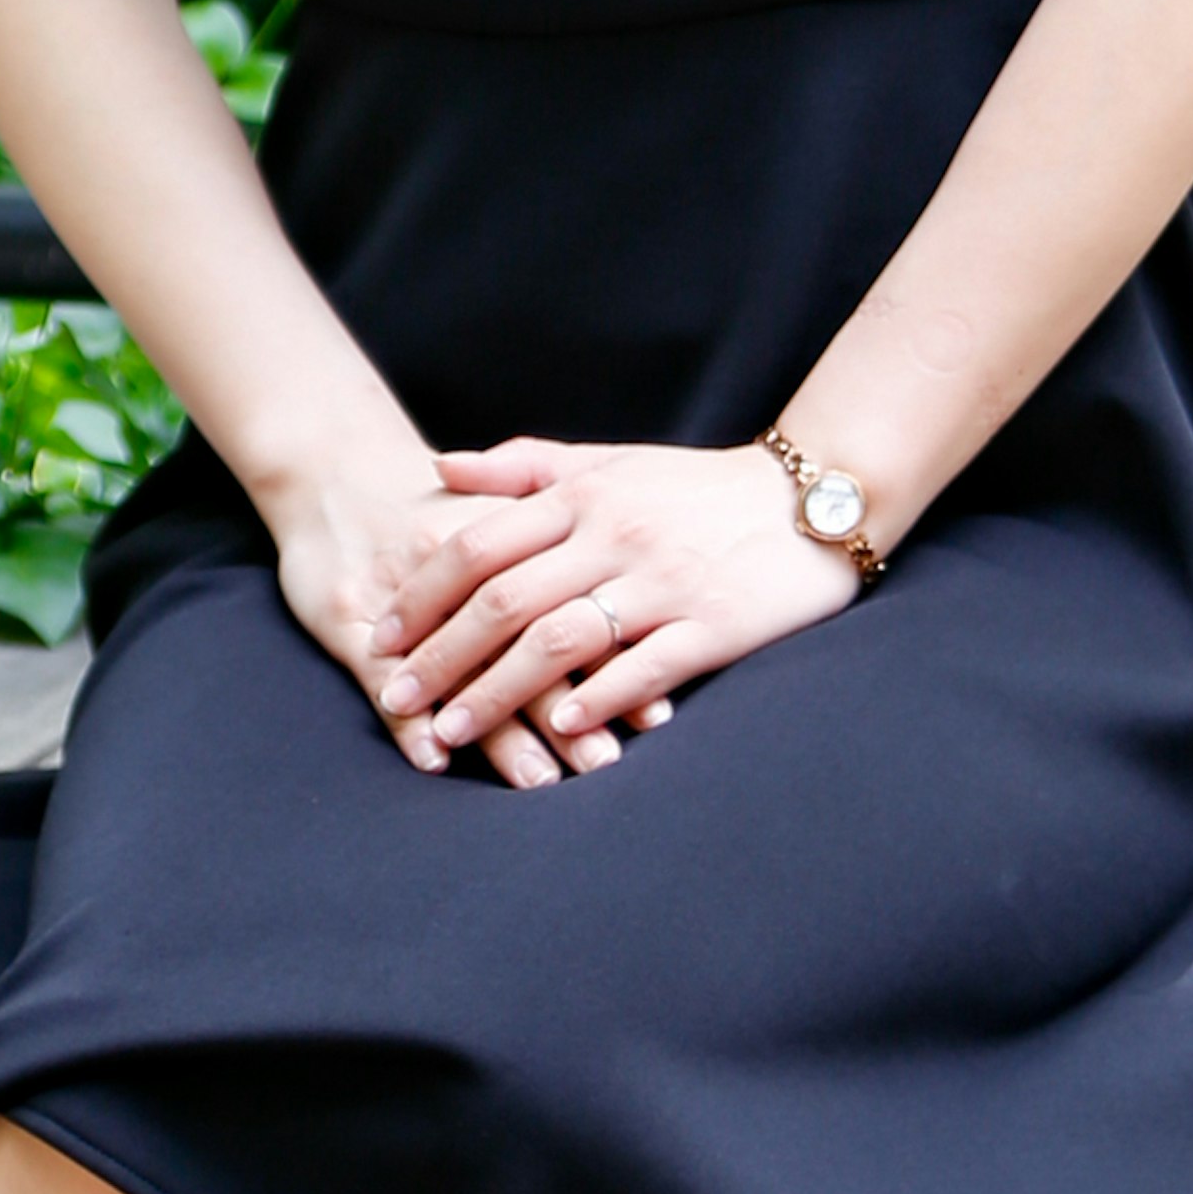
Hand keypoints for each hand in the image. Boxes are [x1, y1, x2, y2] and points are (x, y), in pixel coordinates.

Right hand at [269, 451, 613, 786]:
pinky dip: (407, 722)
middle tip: (602, 763)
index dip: (613, 663)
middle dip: (567, 711)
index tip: (652, 714)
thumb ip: (561, 552)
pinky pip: (378, 677)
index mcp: (505, 535)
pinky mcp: (347, 616)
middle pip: (522, 646)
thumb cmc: (432, 500)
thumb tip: (640, 616)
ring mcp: (401, 594)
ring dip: (500, 731)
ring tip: (540, 779)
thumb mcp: (501, 507)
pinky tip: (434, 760)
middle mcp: (460, 567)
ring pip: (460, 670)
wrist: (334, 466)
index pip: (571, 610)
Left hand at [377, 436, 857, 765]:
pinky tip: (561, 731)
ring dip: (500, 691)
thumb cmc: (697, 488)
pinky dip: (599, 699)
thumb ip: (524, 467)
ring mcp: (663, 583)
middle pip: (506, 600)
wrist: (810, 499)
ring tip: (454, 731)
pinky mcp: (713, 625)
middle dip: (442, 655)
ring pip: (563, 640)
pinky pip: (646, 667)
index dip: (423, 595)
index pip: (481, 546)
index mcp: (584, 497)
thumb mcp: (609, 463)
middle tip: (396, 698)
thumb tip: (438, 466)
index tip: (382, 637)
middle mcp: (615, 537)